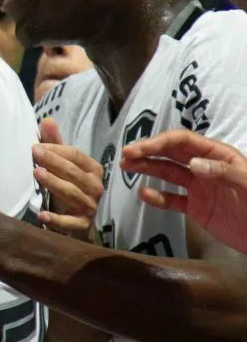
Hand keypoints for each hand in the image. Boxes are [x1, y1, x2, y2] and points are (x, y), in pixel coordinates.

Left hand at [33, 118, 102, 238]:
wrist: (78, 220)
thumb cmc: (69, 185)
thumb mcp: (63, 164)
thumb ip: (55, 143)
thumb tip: (46, 120)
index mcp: (93, 169)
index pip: (75, 155)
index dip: (56, 150)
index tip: (36, 146)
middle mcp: (95, 187)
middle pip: (73, 172)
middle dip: (53, 162)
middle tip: (34, 154)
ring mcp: (91, 206)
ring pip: (71, 193)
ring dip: (54, 183)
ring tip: (36, 174)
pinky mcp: (83, 225)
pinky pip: (71, 222)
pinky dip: (57, 219)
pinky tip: (42, 215)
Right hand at [122, 131, 246, 253]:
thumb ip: (223, 172)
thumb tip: (192, 164)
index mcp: (218, 155)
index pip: (183, 141)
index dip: (160, 142)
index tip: (140, 149)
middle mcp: (204, 168)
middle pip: (170, 154)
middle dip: (147, 152)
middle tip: (125, 156)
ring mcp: (199, 188)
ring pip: (167, 173)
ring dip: (147, 169)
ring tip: (125, 167)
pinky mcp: (196, 208)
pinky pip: (172, 200)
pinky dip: (158, 197)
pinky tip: (145, 195)